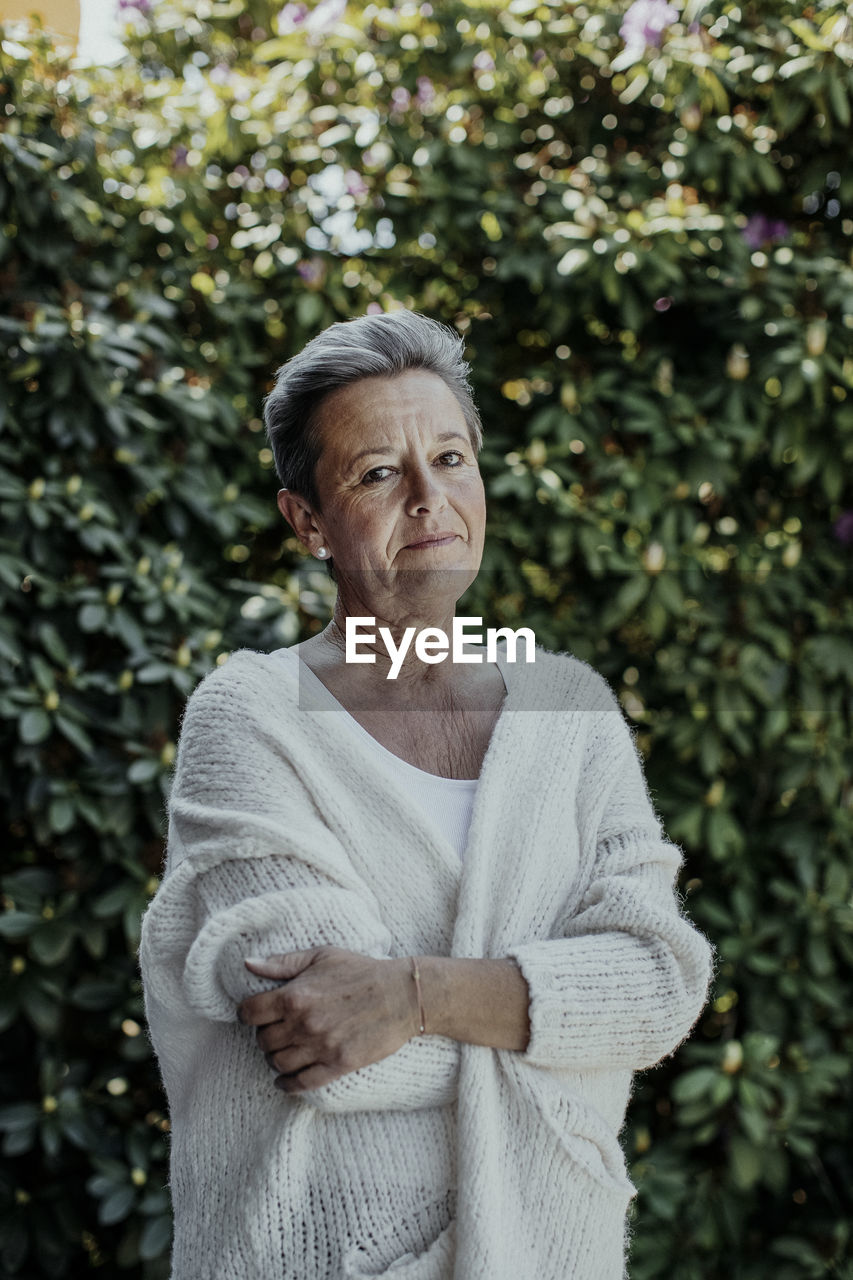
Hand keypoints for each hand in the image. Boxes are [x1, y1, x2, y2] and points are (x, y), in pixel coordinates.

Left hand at [239, 947, 419, 1093]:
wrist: (401, 994)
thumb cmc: (361, 970)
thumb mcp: (322, 956)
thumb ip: (282, 962)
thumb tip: (248, 964)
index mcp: (295, 995)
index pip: (250, 1012)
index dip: (247, 1014)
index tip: (252, 1015)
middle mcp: (303, 1023)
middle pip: (263, 1040)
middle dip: (264, 1036)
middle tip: (273, 1031)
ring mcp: (320, 1047)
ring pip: (278, 1063)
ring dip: (274, 1058)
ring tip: (281, 1052)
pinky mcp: (337, 1065)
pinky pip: (302, 1083)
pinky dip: (287, 1084)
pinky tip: (283, 1080)